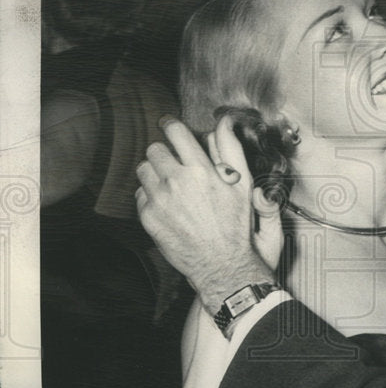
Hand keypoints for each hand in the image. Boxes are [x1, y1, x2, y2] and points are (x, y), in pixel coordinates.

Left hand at [136, 116, 275, 313]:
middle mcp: (177, 181)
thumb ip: (232, 149)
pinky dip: (151, 197)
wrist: (223, 264)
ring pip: (144, 169)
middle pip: (154, 148)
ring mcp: (160, 200)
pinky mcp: (149, 217)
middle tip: (176, 165)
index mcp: (201, 169)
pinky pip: (140, 194)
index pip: (175, 131)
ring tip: (171, 186)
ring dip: (155, 173)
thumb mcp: (243, 184)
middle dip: (165, 153)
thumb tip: (224, 122)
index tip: (170, 126)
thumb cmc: (236, 227)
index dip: (171, 125)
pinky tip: (169, 207)